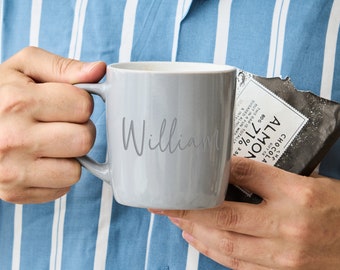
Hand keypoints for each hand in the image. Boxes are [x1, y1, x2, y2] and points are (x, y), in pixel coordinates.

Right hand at [0, 47, 105, 203]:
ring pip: (75, 170)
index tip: (66, 103)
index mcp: (17, 102)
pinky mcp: (14, 192)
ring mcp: (11, 170)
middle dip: (80, 129)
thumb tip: (99, 70)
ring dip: (70, 156)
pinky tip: (40, 160)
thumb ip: (63, 67)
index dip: (80, 102)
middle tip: (61, 124)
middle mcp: (12, 138)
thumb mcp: (24, 68)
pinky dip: (58, 174)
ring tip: (50, 143)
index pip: (83, 106)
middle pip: (84, 139)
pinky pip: (63, 187)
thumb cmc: (0, 95)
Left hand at [150, 157, 339, 268]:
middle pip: (226, 215)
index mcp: (298, 192)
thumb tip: (231, 169)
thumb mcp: (309, 181)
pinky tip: (196, 239)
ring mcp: (282, 254)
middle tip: (165, 201)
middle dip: (189, 208)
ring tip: (175, 218)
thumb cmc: (336, 210)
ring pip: (226, 243)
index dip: (217, 169)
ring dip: (195, 229)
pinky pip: (237, 263)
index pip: (246, 173)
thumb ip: (270, 176)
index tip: (196, 168)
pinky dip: (211, 251)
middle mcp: (288, 224)